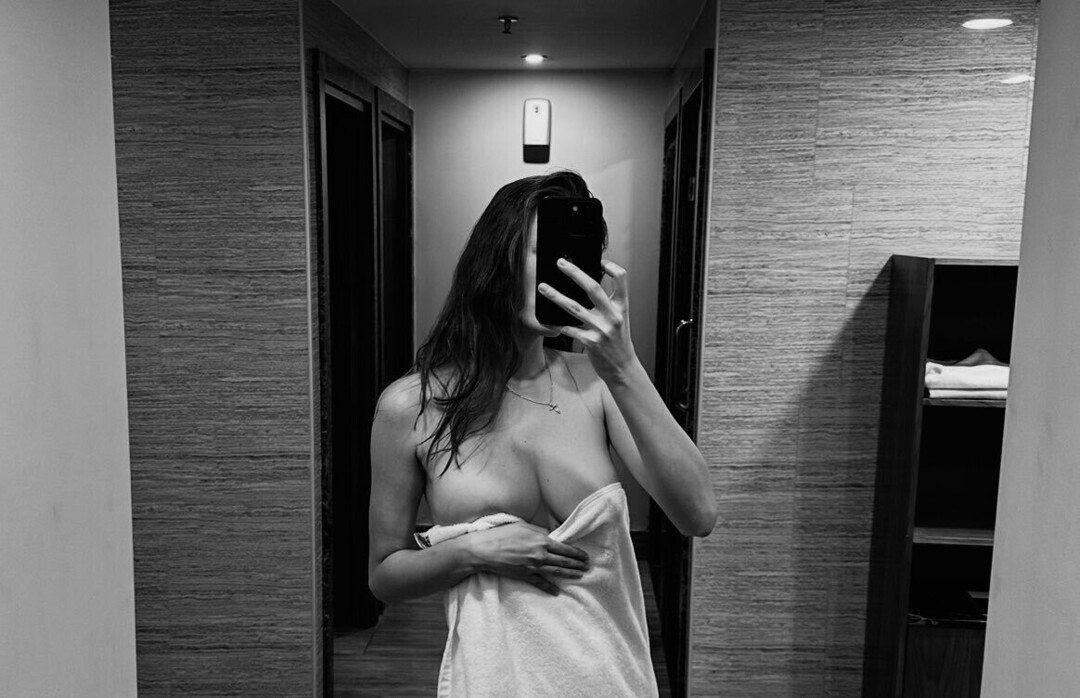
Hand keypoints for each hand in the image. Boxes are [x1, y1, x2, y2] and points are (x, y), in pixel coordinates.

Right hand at [465, 522, 589, 594]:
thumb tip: (549, 534)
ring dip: (570, 575)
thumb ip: (538, 530)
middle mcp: (540, 554)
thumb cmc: (501, 534)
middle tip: (587, 567)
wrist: (484, 550)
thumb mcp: (522, 526)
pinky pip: (540, 583)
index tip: (585, 556)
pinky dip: (549, 588)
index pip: (565, 548)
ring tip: (580, 576)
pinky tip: (557, 591)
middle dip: (577, 564)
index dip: (577, 553)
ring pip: (556, 572)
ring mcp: (533, 566)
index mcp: (541, 540)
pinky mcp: (524, 575)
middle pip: (564, 561)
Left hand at [538, 259, 638, 383]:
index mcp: (622, 307)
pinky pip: (569, 329)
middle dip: (575, 273)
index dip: (611, 267)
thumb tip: (588, 285)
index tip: (600, 261)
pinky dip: (557, 324)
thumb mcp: (620, 318)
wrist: (622, 367)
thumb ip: (608, 303)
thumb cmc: (619, 341)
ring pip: (574, 307)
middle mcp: (613, 316)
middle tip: (560, 263)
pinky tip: (547, 320)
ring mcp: (601, 329)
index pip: (621, 279)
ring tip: (543, 287)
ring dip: (556, 296)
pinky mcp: (590, 342)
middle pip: (593, 288)